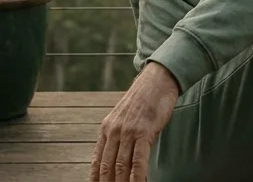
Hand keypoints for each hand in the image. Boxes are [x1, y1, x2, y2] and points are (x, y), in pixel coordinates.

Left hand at [91, 62, 180, 180]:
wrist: (156, 81)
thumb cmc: (143, 101)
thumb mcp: (123, 118)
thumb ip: (118, 136)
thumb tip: (117, 157)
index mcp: (106, 129)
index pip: (97, 161)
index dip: (96, 178)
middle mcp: (113, 131)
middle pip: (107, 166)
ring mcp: (128, 132)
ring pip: (121, 165)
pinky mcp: (143, 132)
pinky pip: (138, 159)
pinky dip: (136, 176)